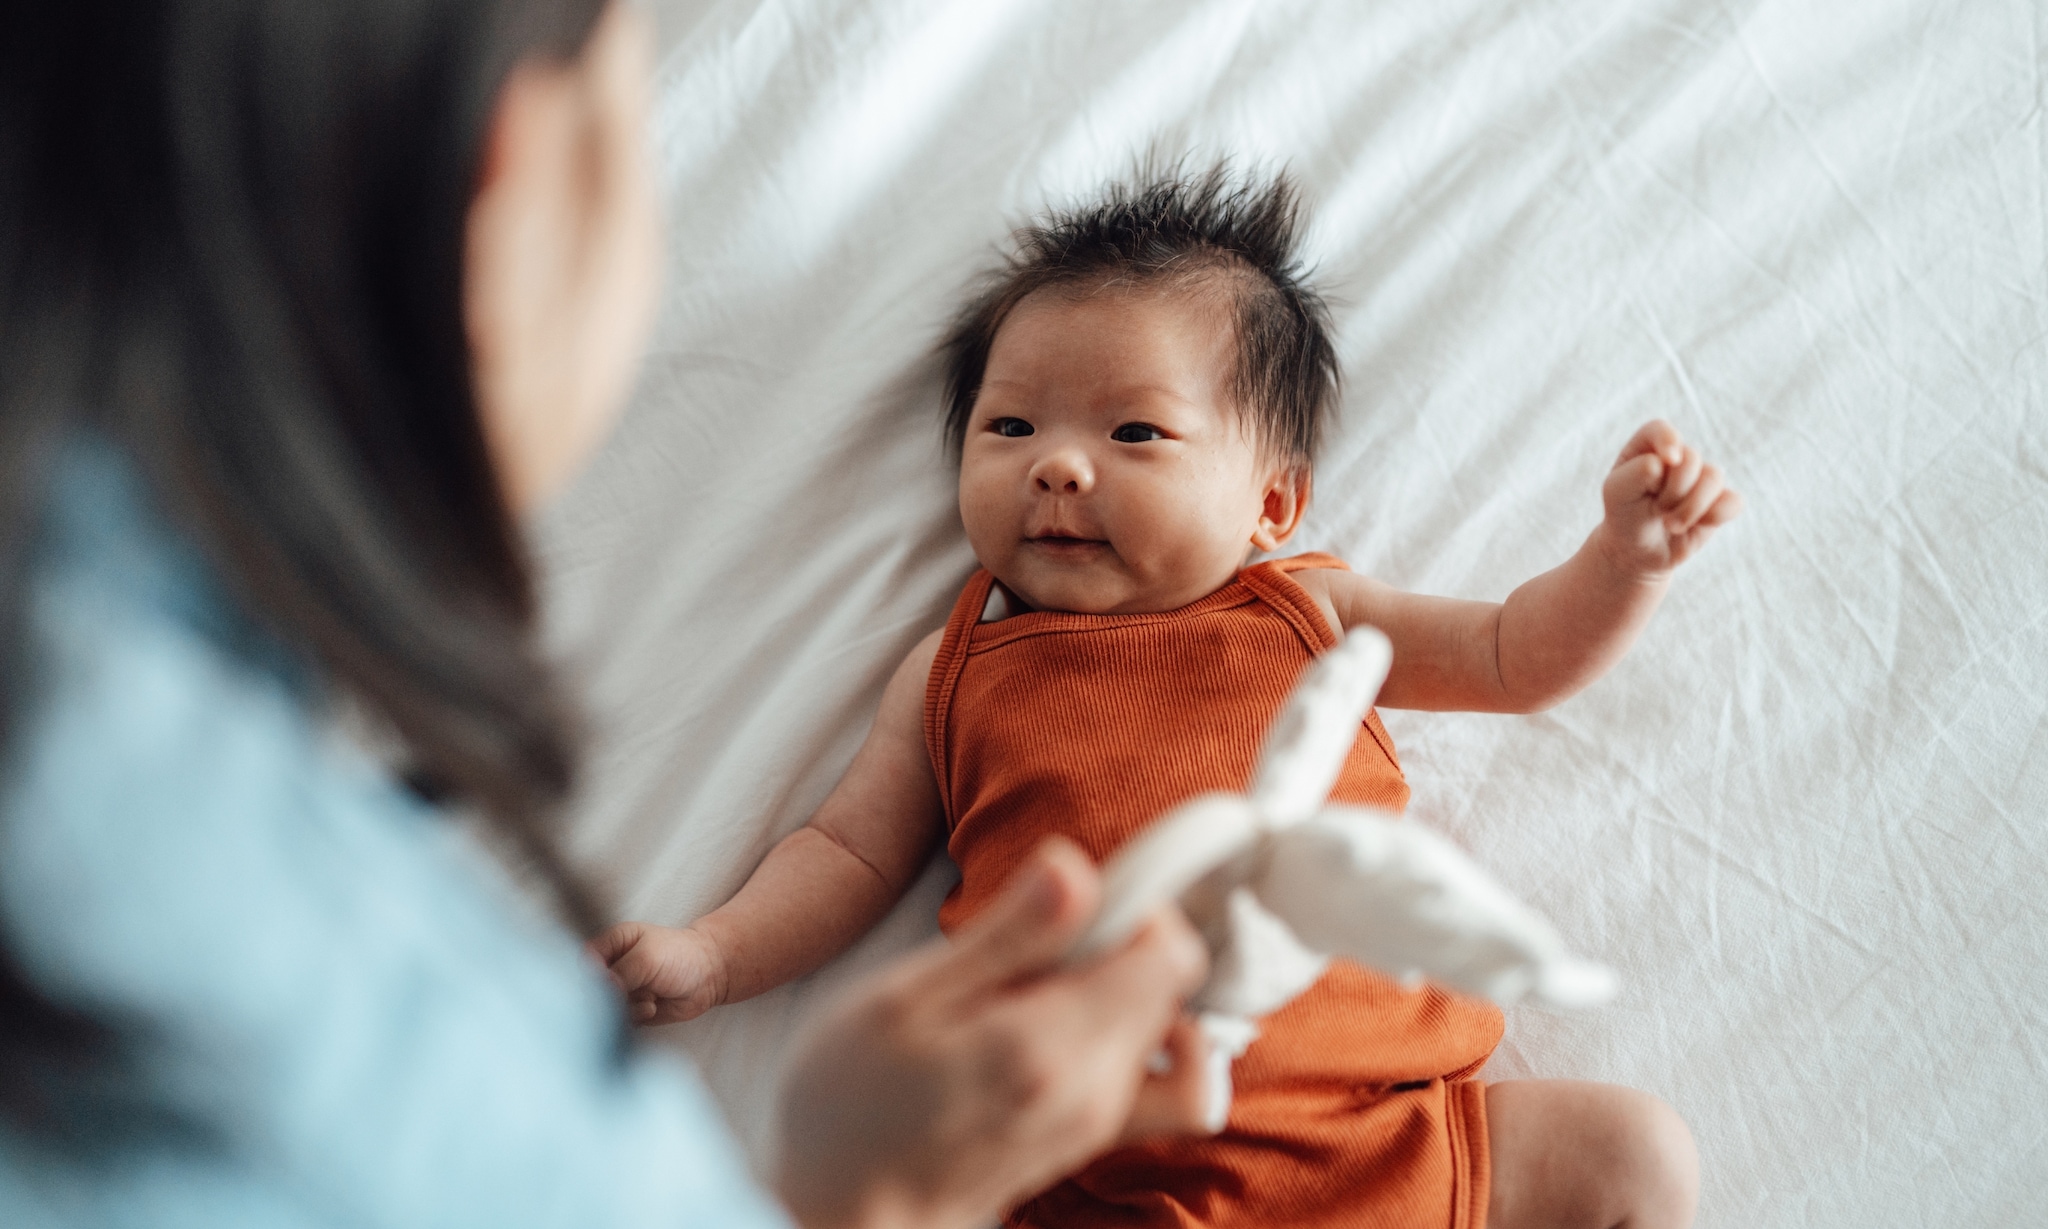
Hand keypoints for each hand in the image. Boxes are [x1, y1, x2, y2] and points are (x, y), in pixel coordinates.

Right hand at [587, 921, 727, 1024]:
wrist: (710, 975)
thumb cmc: (680, 955)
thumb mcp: (648, 957)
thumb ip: (620, 972)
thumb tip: (599, 991)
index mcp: (612, 944)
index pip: (584, 961)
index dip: (588, 975)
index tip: (604, 984)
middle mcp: (612, 967)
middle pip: (591, 988)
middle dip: (608, 995)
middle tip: (626, 994)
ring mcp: (621, 990)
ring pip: (605, 1007)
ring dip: (625, 1007)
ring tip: (649, 997)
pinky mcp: (631, 1010)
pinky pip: (620, 1021)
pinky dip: (635, 1016)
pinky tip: (652, 1006)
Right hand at [774, 837, 1209, 1228]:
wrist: (840, 1216)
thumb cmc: (846, 1104)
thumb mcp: (904, 1000)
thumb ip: (1006, 936)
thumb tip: (1077, 867)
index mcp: (1049, 1046)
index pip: (1170, 956)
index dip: (1137, 906)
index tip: (1074, 898)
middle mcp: (1093, 1091)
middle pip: (1169, 984)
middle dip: (1122, 941)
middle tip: (1035, 935)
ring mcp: (1097, 1122)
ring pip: (1165, 1025)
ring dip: (1119, 985)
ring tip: (1034, 979)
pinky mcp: (1089, 1138)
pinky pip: (1163, 1080)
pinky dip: (1132, 1033)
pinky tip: (1060, 1018)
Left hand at [1596, 420, 1742, 575]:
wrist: (1637, 552)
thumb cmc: (1625, 515)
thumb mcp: (1617, 493)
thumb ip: (1638, 471)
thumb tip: (1672, 462)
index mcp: (1648, 446)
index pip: (1660, 430)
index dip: (1668, 441)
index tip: (1669, 460)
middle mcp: (1679, 457)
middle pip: (1692, 459)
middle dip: (1673, 491)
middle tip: (1656, 509)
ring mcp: (1702, 477)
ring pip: (1714, 477)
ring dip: (1690, 508)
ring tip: (1671, 524)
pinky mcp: (1720, 501)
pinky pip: (1733, 501)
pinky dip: (1714, 517)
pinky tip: (1696, 526)